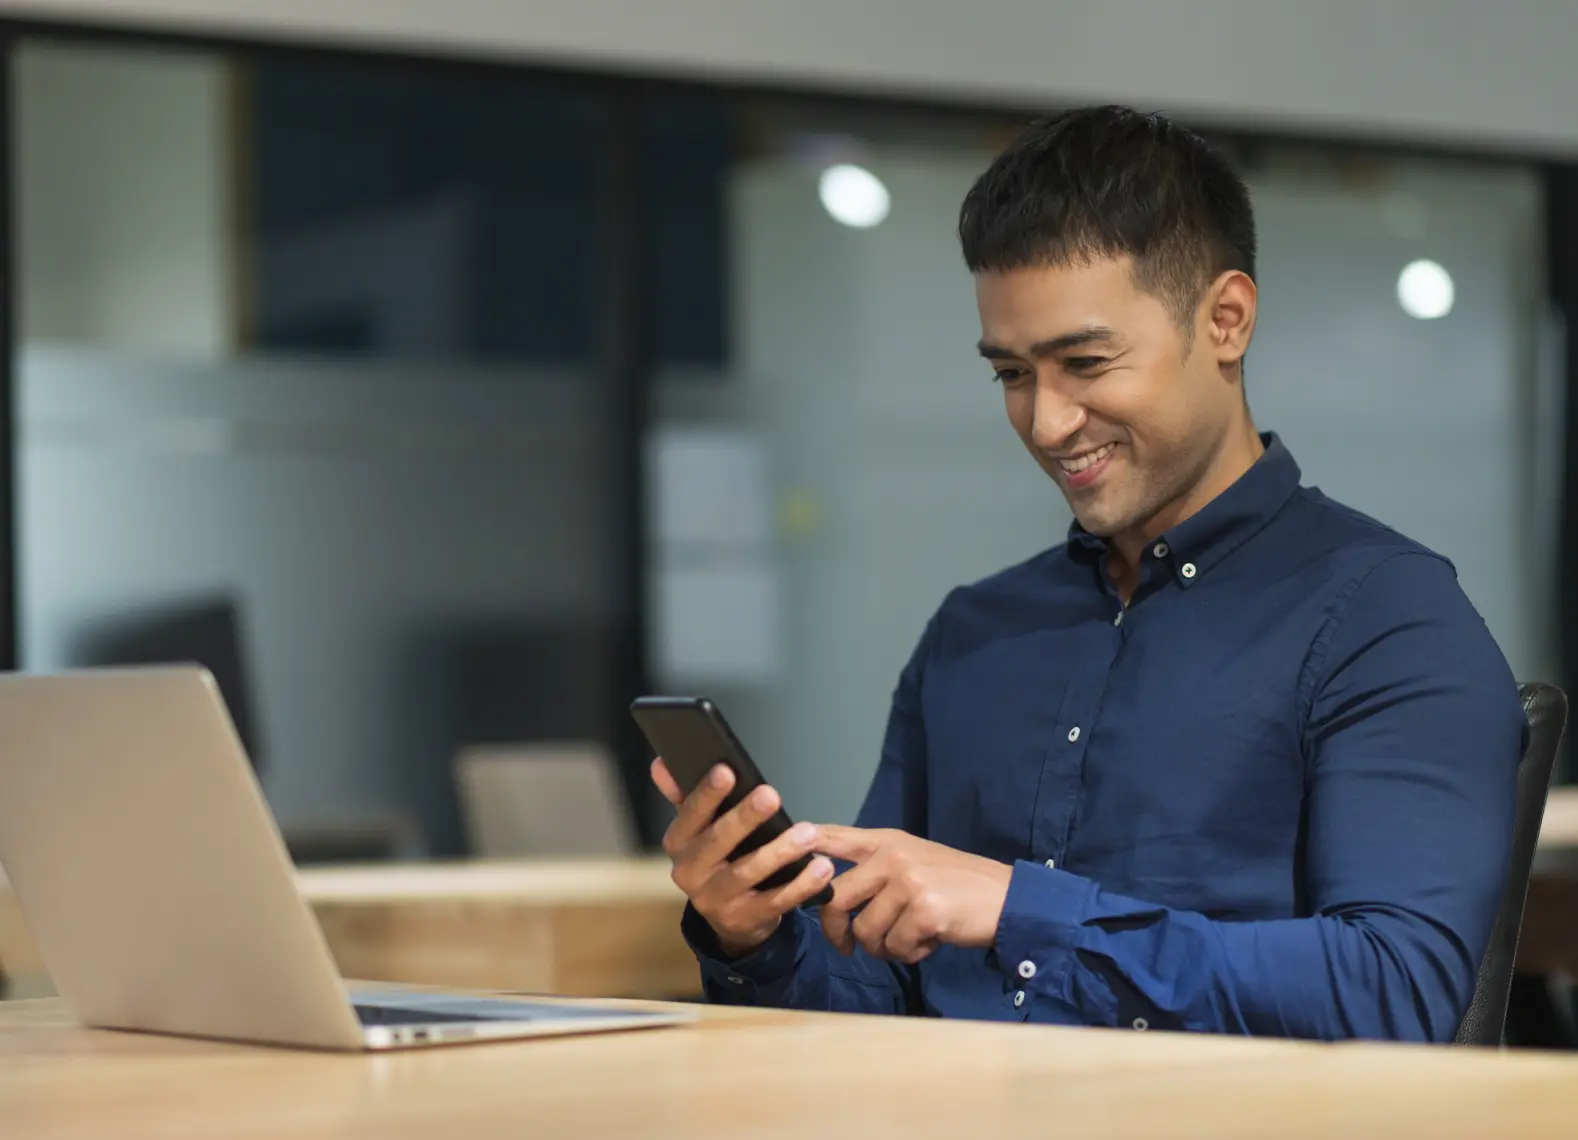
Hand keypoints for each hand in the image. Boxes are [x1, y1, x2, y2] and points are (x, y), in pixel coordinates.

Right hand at [652, 758, 834, 957]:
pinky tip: (821, 868)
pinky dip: (800, 886)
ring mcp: (714, 900)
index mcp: (678, 843)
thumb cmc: (718, 858)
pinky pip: (775, 902)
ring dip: (779, 852)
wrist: (729, 917)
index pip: (689, 814)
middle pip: (717, 842)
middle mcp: (689, 873)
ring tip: (808, 833)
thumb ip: (685, 795)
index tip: (727, 771)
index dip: (707, 794)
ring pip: (747, 872)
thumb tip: (662, 762)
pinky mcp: (743, 920)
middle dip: (744, 818)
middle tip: (772, 796)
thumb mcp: (700, 829)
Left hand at [815, 826, 1011, 963]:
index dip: (804, 844)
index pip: (833, 836)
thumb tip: (827, 892)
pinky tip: (930, 941)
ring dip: (884, 947)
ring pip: (866, 931)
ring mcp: (908, 882)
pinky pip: (895, 948)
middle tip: (846, 946)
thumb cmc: (956, 885)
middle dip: (836, 931)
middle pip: (835, 897)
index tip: (779, 852)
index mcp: (887, 841)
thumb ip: (875, 868)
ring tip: (910, 938)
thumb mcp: (914, 861)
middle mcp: (893, 856)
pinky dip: (910, 954)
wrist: (1006, 898)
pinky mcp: (924, 911)